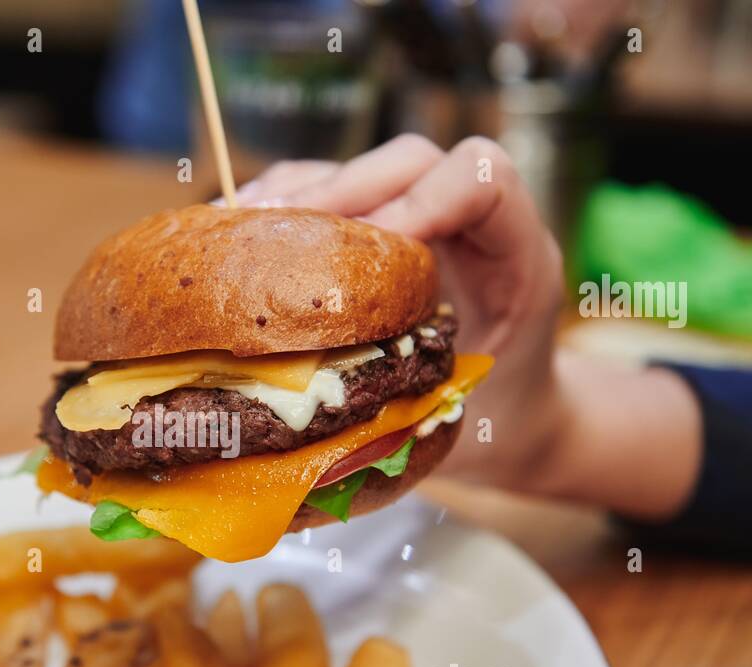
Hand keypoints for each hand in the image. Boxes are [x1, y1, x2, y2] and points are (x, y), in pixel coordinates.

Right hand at [235, 135, 567, 487]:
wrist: (520, 415)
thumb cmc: (504, 418)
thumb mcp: (474, 416)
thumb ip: (420, 398)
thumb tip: (325, 394)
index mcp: (519, 255)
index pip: (481, 178)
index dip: (423, 202)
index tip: (369, 257)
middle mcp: (471, 222)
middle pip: (406, 162)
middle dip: (335, 193)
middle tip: (270, 238)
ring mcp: (423, 217)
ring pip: (357, 169)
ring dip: (292, 196)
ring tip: (231, 232)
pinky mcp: (380, 229)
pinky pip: (327, 195)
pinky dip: (278, 210)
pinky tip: (233, 237)